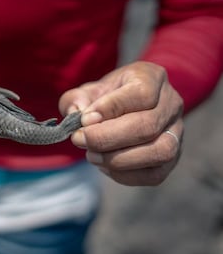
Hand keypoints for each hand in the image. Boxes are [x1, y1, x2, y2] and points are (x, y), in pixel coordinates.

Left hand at [59, 61, 183, 185]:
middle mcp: (171, 104)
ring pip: (158, 152)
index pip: (141, 93)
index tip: (84, 119)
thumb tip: (76, 115)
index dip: (110, 108)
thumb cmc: (107, 97)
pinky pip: (154, 174)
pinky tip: (104, 165)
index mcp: (153, 78)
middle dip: (107, 137)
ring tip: (91, 155)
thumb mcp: (89, 90)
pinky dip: (124, 174)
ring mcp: (177, 133)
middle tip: (79, 139)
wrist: (129, 108)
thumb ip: (77, 100)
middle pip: (148, 126)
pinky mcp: (172, 159)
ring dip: (118, 159)